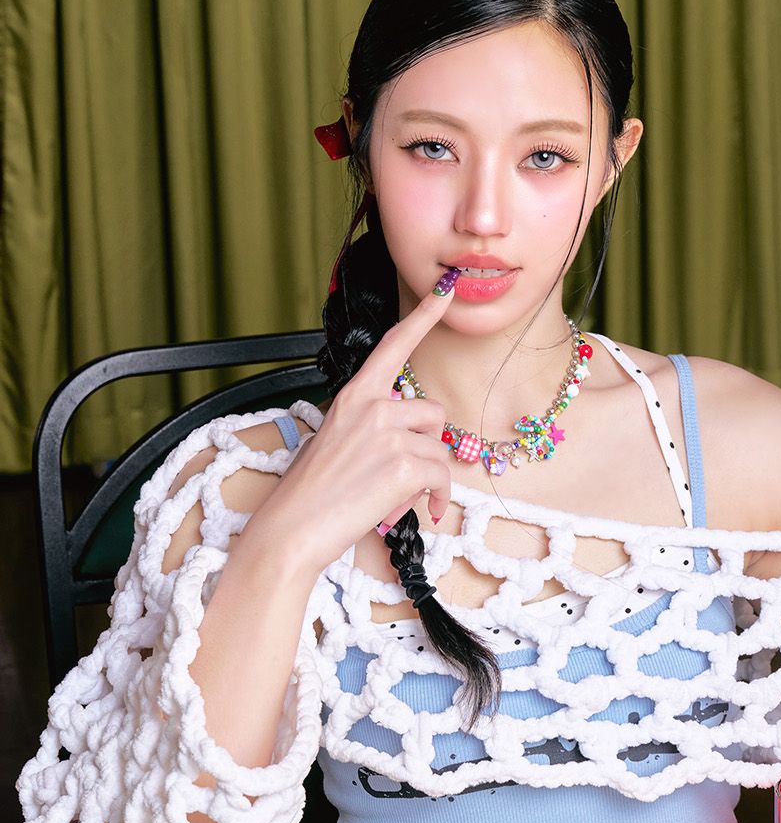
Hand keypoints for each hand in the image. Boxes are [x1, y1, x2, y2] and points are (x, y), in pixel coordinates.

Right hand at [257, 273, 457, 573]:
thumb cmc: (309, 493)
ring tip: (398, 498)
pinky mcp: (405, 464)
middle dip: (425, 445)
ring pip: (439, 449)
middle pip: (432, 414)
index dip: (423, 317)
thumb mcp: (333, 441)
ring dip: (428, 478)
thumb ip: (369, 427)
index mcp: (353, 395)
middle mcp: (373, 406)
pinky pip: (442, 477)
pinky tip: (420, 511)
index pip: (393, 346)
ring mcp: (389, 433)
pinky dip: (436, 498)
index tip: (445, 293)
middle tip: (399, 475)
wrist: (293, 529)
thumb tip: (401, 439)